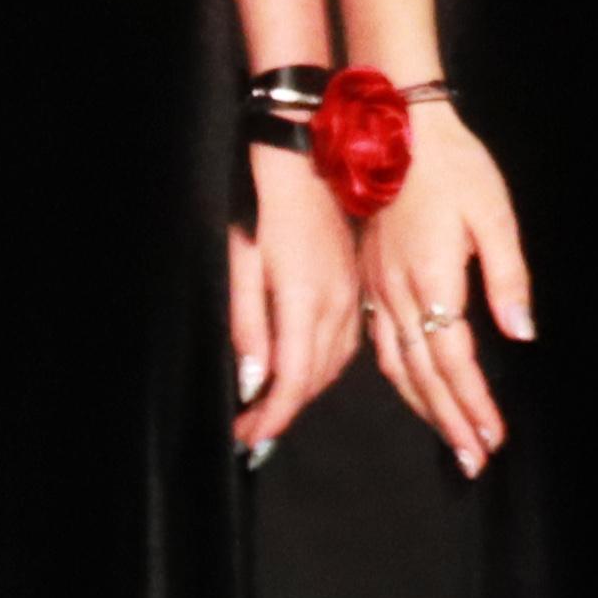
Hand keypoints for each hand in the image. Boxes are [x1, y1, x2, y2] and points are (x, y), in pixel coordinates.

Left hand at [234, 176, 361, 454]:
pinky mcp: (354, 286)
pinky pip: (345, 345)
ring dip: (303, 393)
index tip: (247, 440)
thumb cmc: (261, 205)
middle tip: (251, 433)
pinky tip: (306, 372)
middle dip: (282, 412)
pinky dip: (323, 368)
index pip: (290, 381)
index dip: (269, 418)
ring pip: (331, 366)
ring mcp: (351, 297)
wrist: (305, 157)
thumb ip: (248, 325)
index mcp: (306, 303)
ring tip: (272, 411)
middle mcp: (336, 308)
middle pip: (312, 380)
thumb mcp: (243, 262)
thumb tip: (255, 383)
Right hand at [359, 111, 534, 473]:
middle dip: (448, 420)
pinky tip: (413, 390)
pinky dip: (398, 377)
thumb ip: (507, 278)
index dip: (473, 404)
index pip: (454, 359)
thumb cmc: (453, 167)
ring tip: (448, 437)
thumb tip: (521, 334)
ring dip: (423, 406)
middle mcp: (396, 292)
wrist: (393, 128)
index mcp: (430, 279)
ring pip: (395, 364)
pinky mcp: (369, 278)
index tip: (491, 438)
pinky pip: (379, 343)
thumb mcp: (494, 216)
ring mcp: (377, 287)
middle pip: (422, 373)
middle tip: (472, 460)